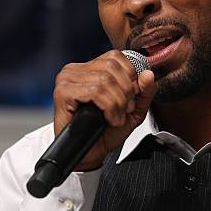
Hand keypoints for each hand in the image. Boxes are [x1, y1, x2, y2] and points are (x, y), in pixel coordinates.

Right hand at [52, 50, 155, 170]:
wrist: (91, 153)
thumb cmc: (107, 131)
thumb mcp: (134, 109)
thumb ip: (144, 91)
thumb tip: (148, 74)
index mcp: (91, 68)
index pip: (116, 56)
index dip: (130, 76)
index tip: (132, 97)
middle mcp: (76, 69)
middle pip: (112, 67)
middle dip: (126, 91)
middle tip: (125, 109)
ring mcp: (67, 79)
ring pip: (104, 80)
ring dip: (117, 103)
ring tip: (116, 117)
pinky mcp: (62, 92)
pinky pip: (94, 92)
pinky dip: (108, 107)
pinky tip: (109, 119)